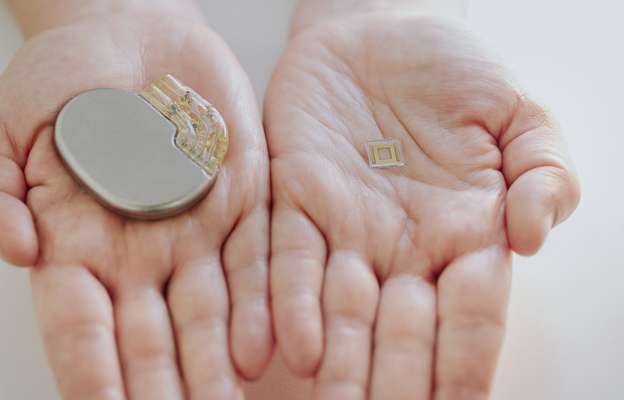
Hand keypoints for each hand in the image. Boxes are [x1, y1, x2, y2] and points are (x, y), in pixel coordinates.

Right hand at [0, 7, 271, 399]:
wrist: (131, 32)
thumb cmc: (61, 78)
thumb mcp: (3, 128)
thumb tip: (13, 248)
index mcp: (74, 246)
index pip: (80, 326)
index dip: (89, 374)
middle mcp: (138, 255)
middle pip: (149, 338)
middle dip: (162, 390)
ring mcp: (195, 234)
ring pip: (207, 316)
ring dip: (216, 366)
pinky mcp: (245, 204)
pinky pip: (256, 263)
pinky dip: (260, 308)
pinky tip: (264, 351)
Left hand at [265, 10, 579, 399]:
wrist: (378, 31)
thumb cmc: (452, 71)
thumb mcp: (517, 113)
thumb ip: (544, 172)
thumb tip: (533, 237)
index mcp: (464, 233)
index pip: (469, 318)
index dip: (465, 367)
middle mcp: (401, 245)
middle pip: (400, 331)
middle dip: (394, 383)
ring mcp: (345, 226)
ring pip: (341, 309)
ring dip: (339, 364)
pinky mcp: (294, 197)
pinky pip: (288, 257)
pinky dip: (290, 302)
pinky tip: (295, 348)